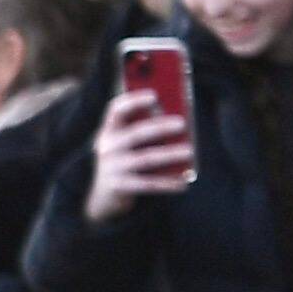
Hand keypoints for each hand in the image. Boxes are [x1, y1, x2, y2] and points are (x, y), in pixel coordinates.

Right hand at [85, 84, 193, 223]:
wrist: (102, 195)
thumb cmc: (124, 160)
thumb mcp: (127, 141)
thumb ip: (145, 127)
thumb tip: (178, 117)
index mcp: (109, 130)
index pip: (116, 110)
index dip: (133, 101)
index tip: (154, 95)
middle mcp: (107, 147)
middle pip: (135, 134)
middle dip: (159, 127)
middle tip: (182, 124)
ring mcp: (112, 168)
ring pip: (145, 159)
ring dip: (169, 154)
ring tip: (189, 151)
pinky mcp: (120, 186)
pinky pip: (147, 184)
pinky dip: (166, 183)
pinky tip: (183, 182)